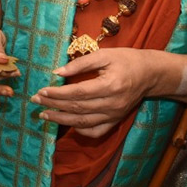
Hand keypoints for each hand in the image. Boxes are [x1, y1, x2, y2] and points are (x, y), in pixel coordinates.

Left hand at [30, 48, 153, 137]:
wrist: (150, 74)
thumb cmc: (127, 60)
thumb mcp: (105, 55)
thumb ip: (80, 63)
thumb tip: (57, 72)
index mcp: (110, 85)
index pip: (77, 93)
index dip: (57, 93)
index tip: (41, 90)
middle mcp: (112, 104)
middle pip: (77, 108)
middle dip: (54, 105)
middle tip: (36, 101)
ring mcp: (114, 115)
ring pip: (83, 122)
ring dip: (61, 120)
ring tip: (44, 114)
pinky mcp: (116, 120)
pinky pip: (95, 131)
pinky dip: (80, 130)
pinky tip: (67, 124)